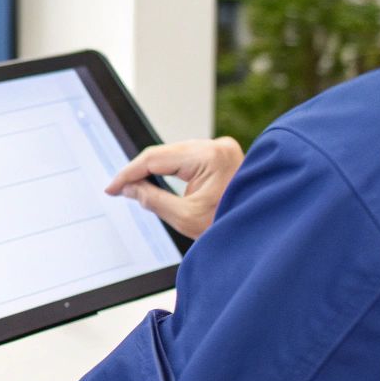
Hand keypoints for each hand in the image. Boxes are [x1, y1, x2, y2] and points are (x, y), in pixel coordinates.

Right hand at [105, 136, 244, 238]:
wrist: (267, 234)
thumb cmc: (234, 226)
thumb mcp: (186, 217)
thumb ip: (151, 199)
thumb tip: (129, 188)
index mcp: (210, 156)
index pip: (155, 158)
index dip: (129, 173)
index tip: (113, 187)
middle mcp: (217, 146)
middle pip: (164, 153)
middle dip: (139, 171)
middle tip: (119, 189)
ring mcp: (222, 149)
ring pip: (174, 155)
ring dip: (154, 171)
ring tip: (134, 188)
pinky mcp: (222, 156)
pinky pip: (187, 158)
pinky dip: (170, 171)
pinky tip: (156, 181)